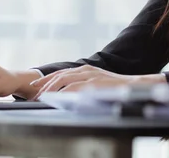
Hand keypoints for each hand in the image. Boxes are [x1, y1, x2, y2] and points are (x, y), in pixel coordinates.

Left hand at [31, 65, 165, 100]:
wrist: (134, 86)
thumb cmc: (115, 88)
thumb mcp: (96, 83)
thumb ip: (83, 85)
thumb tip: (68, 94)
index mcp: (85, 69)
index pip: (61, 73)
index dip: (46, 79)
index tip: (35, 86)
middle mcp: (86, 69)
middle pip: (59, 75)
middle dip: (44, 84)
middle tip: (34, 94)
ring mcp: (90, 75)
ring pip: (64, 79)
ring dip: (51, 89)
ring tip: (41, 98)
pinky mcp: (94, 83)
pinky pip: (75, 87)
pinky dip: (63, 92)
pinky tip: (57, 98)